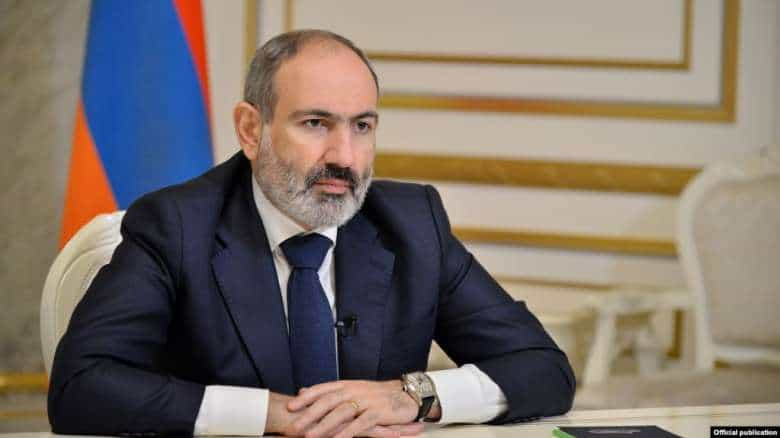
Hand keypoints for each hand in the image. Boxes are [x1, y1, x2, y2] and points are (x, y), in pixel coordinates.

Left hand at [285, 380, 421, 437]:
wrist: (407, 395)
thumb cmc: (378, 395)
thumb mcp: (353, 389)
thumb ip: (330, 391)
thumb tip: (304, 391)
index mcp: (348, 384)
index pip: (323, 389)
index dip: (307, 398)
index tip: (290, 406)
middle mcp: (355, 390)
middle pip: (329, 401)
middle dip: (310, 414)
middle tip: (295, 426)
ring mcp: (367, 401)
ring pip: (341, 413)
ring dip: (324, 425)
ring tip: (310, 436)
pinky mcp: (378, 412)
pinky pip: (360, 424)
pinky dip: (348, 432)